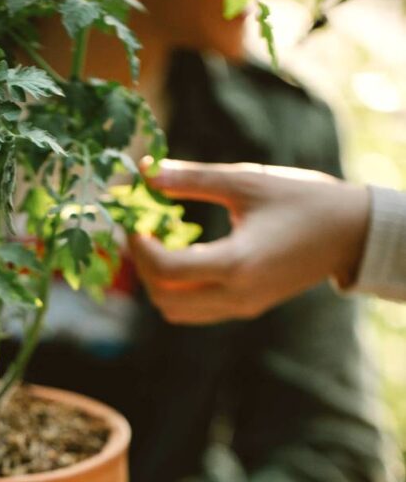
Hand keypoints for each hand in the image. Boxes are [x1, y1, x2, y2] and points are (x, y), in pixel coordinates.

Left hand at [129, 160, 370, 323]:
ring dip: (158, 282)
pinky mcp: (246, 308)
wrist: (349, 233)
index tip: (133, 220)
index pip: (166, 270)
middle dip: (143, 267)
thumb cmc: (302, 199)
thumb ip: (191, 178)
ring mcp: (241, 308)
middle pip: (164, 298)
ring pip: (176, 311)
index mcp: (236, 264)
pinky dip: (178, 289)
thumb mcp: (245, 181)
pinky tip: (183, 255)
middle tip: (140, 232)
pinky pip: (196, 310)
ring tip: (160, 244)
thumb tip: (146, 170)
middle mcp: (236, 295)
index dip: (139, 247)